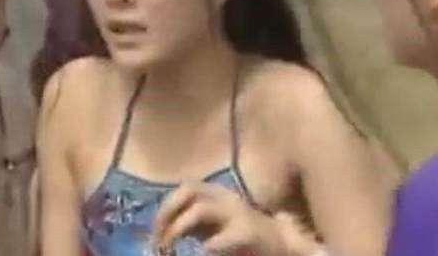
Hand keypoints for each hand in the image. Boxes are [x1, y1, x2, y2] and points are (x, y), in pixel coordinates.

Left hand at [153, 181, 293, 255]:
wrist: (282, 246)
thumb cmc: (242, 238)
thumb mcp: (213, 224)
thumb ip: (191, 220)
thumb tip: (160, 230)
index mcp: (218, 193)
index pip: (186, 188)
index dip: (166, 206)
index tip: (155, 231)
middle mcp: (227, 198)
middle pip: (189, 190)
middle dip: (168, 212)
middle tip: (158, 239)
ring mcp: (238, 213)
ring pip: (200, 209)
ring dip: (178, 228)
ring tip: (169, 248)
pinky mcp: (247, 234)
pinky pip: (221, 238)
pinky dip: (207, 246)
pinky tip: (201, 252)